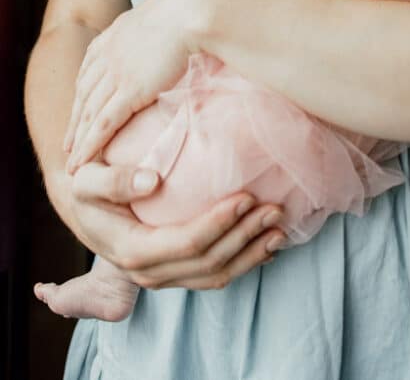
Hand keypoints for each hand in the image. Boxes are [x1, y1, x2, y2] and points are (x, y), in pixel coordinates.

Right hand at [60, 161, 286, 288]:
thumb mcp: (87, 178)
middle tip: (276, 209)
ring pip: (216, 274)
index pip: (186, 243)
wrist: (85, 205)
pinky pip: (213, 275)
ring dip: (251, 253)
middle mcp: (149, 272)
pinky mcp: (175, 271)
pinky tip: (267, 246)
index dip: (220, 222)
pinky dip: (244, 261)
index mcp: (132, 250)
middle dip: (246, 237)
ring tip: (280, 229)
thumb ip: (113, 181)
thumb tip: (150, 180)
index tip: (247, 196)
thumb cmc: (88, 184)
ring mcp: (163, 276)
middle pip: (208, 262)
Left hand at [64, 0, 192, 171]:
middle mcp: (108, 55)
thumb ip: (155, 28)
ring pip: (89, 113)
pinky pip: (103, 123)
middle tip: (68, 142)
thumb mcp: (160, 14)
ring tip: (72, 159)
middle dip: (75, 120)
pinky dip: (90, 144)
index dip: (83, 93)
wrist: (188, 10)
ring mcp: (116, 73)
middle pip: (84, 95)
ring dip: (78, 138)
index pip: (89, 70)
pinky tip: (83, 160)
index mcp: (114, 36)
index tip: (78, 109)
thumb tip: (169, 32)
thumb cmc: (187, 9)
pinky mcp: (130, 90)